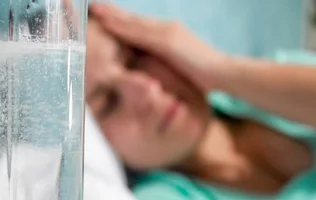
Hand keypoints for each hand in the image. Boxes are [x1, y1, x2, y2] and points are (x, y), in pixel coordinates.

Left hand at [89, 3, 230, 91]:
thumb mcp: (177, 69)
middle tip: (90, 6)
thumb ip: (162, 65)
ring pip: (131, 22)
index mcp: (166, 35)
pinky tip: (105, 22)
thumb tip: (148, 72)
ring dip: (111, 15)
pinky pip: (138, 32)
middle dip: (111, 12)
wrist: (225, 73)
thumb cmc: (204, 76)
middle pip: (131, 19)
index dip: (118, 19)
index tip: (101, 14)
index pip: (137, 25)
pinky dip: (120, 26)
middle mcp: (165, 28)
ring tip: (93, 9)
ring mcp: (166, 32)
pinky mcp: (167, 40)